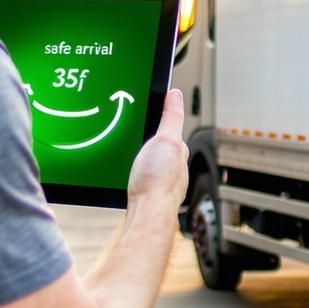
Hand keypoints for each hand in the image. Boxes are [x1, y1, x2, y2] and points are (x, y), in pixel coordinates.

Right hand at [127, 89, 188, 210]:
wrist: (148, 213)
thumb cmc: (159, 182)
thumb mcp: (167, 140)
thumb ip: (172, 117)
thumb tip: (176, 95)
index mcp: (178, 151)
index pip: (171, 129)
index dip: (161, 118)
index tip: (150, 109)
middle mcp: (173, 166)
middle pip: (160, 146)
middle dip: (149, 139)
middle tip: (135, 132)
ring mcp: (160, 180)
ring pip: (152, 162)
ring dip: (142, 158)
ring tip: (131, 153)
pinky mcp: (147, 192)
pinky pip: (142, 176)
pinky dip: (137, 172)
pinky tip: (130, 173)